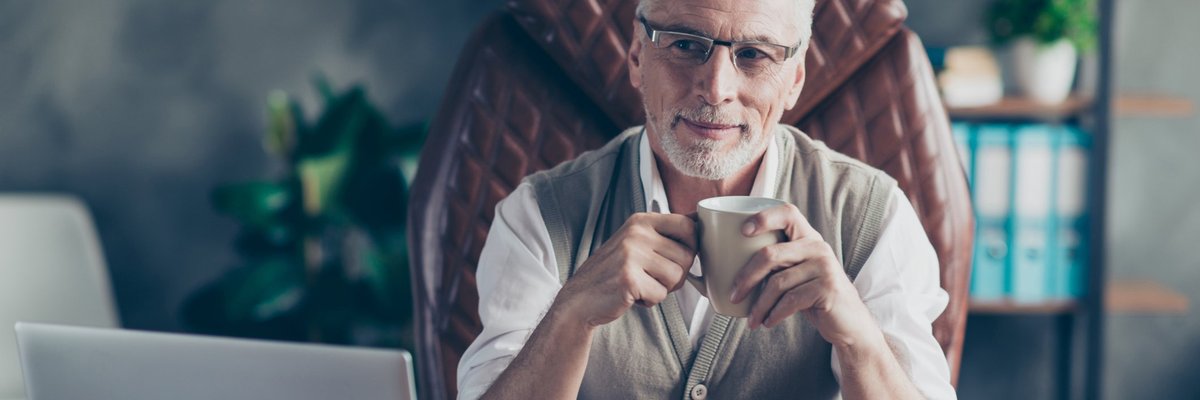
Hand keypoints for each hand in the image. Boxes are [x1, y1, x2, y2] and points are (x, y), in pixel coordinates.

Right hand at [553, 212, 697, 328]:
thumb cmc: (613, 272)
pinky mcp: (628, 278)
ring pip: (676, 276)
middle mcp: (636, 233)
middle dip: (676, 274)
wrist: (580, 298)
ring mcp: (631, 254)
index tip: (676, 258)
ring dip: (663, 288)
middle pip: (687, 256)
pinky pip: (661, 294)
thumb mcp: (636, 242)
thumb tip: (700, 219)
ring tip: (641, 285)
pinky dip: (650, 300)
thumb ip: (665, 232)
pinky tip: (633, 295)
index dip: (691, 247)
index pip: (688, 226)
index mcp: (641, 221)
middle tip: (653, 278)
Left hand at [728, 204, 879, 346]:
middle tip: (734, 295)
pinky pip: (791, 300)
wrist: (849, 322)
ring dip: (759, 305)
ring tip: (751, 320)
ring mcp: (825, 266)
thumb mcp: (796, 273)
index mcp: (808, 237)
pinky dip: (774, 314)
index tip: (742, 232)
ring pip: (778, 282)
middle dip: (746, 277)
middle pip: (771, 254)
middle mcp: (818, 247)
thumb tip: (726, 264)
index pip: (787, 212)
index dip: (763, 218)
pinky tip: (767, 322)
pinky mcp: (827, 288)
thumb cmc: (812, 296)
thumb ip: (776, 263)